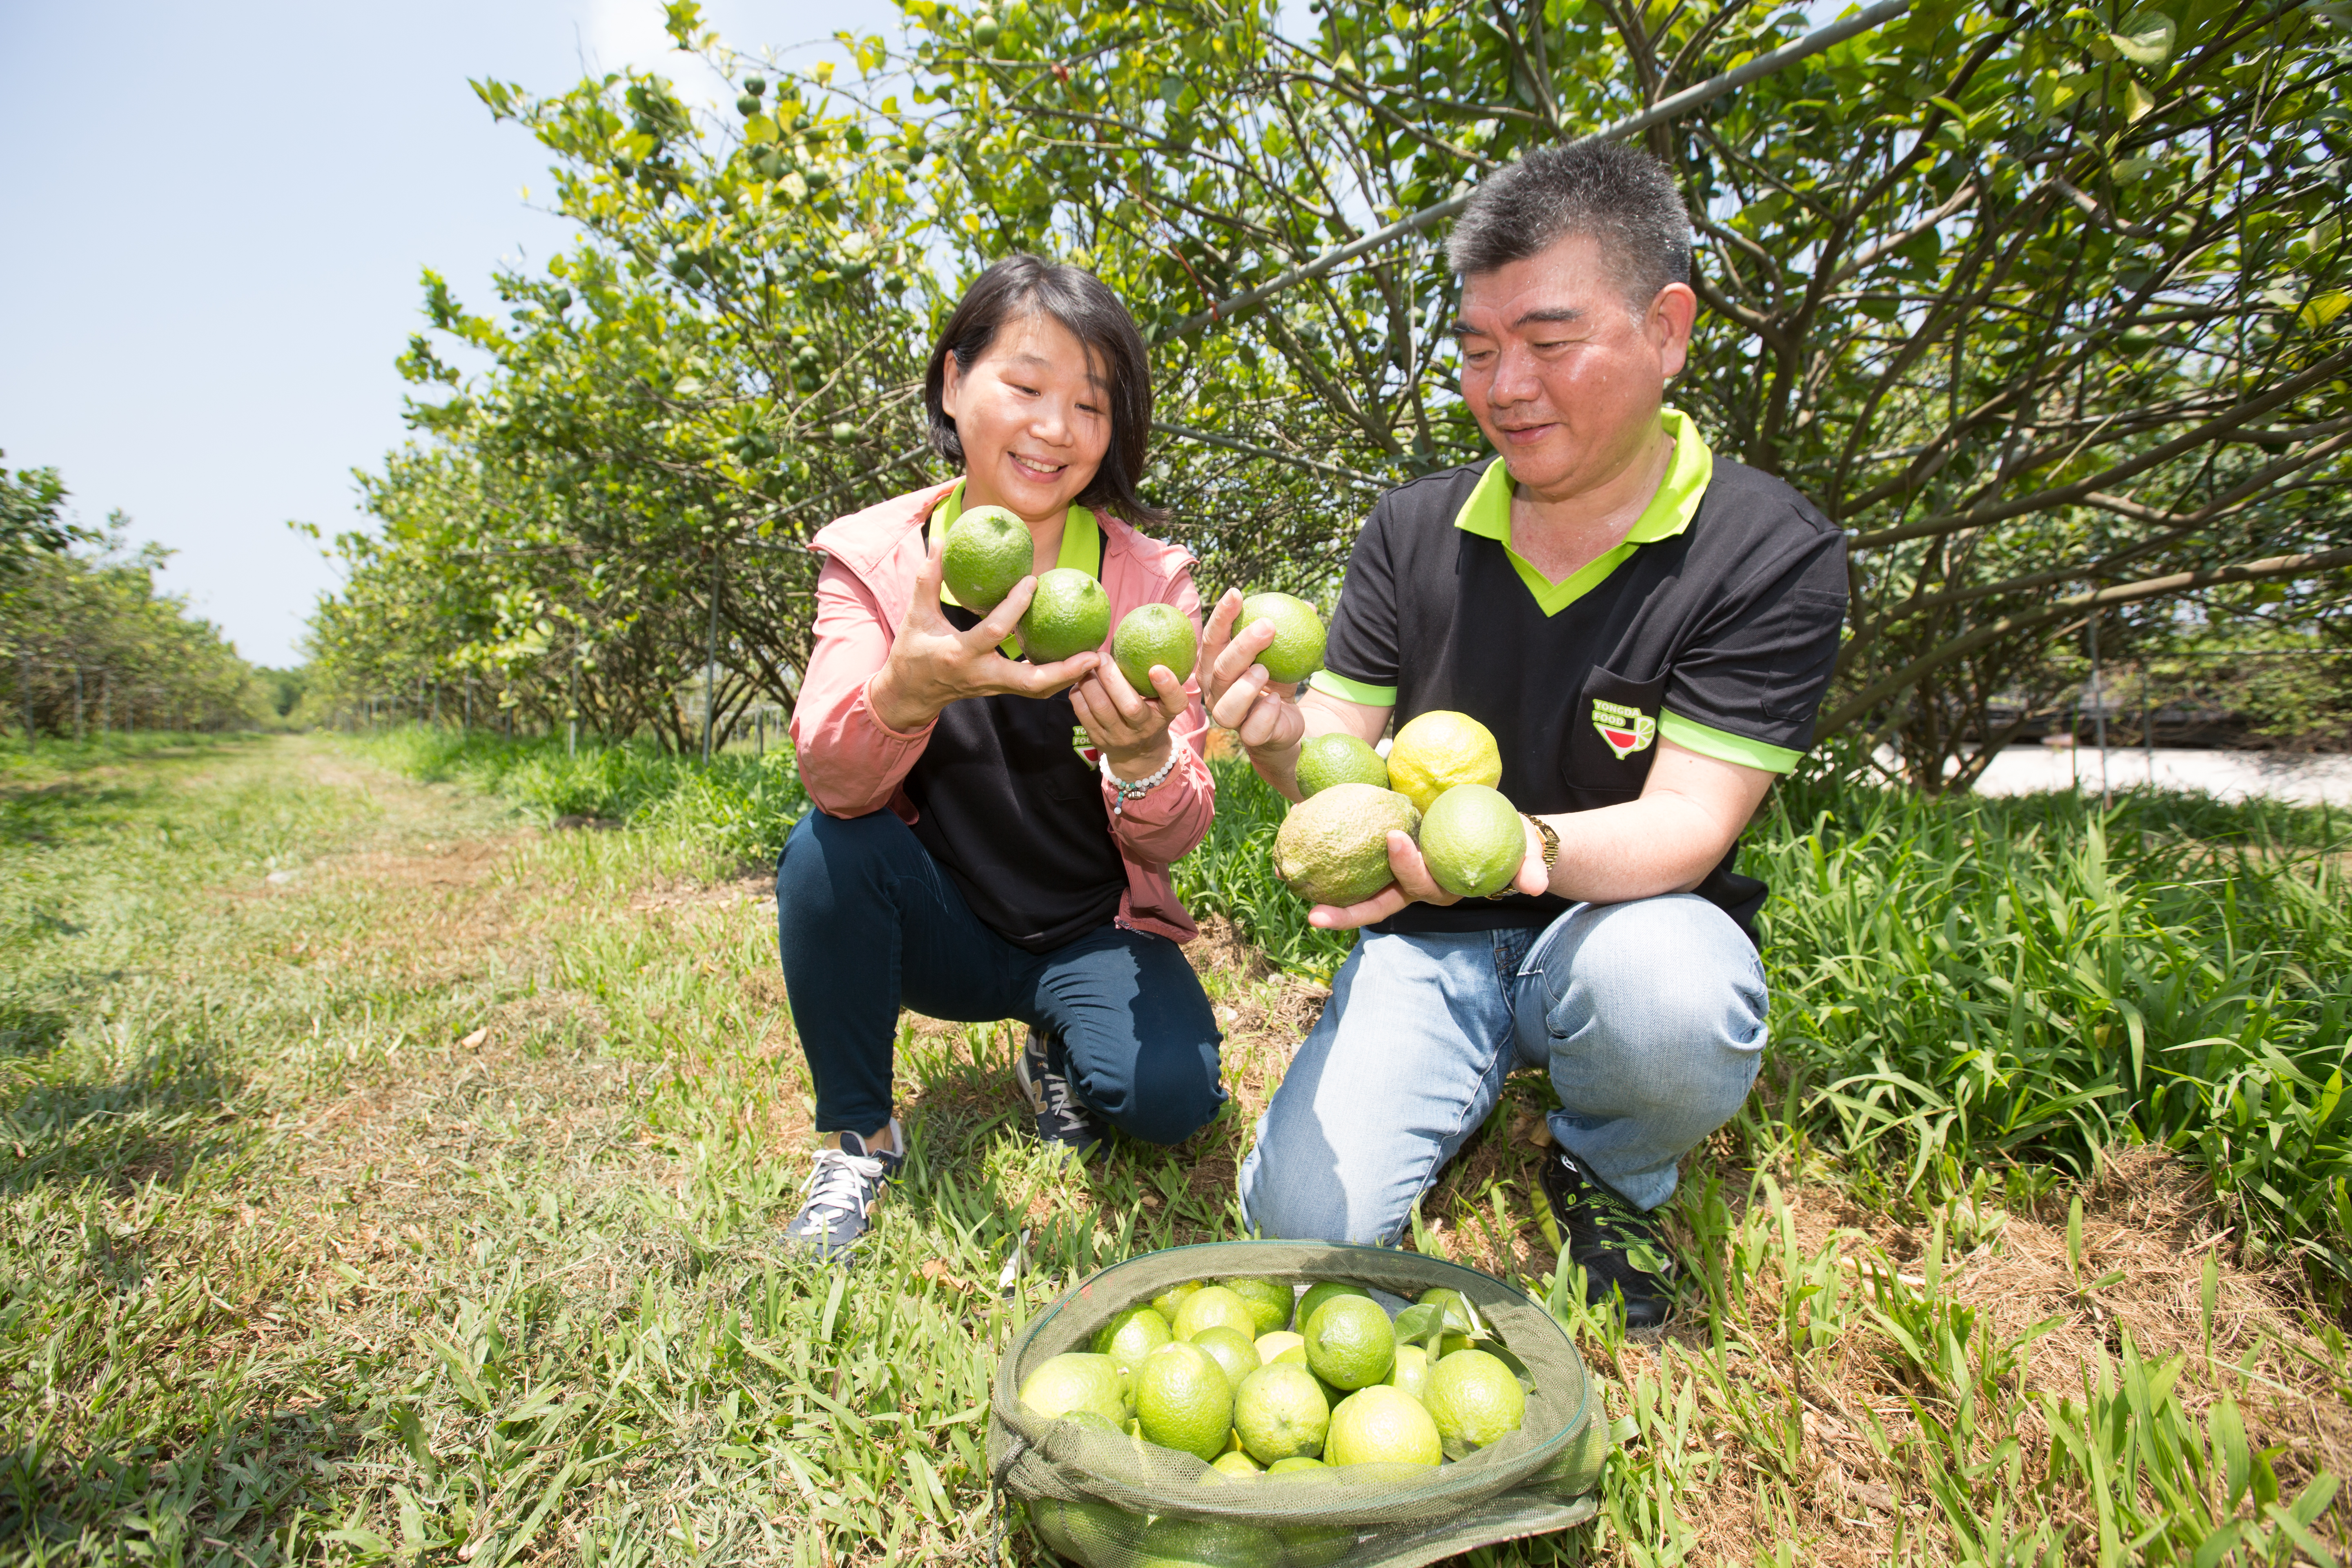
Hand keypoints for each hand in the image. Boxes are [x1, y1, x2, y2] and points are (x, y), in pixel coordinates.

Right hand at [869, 529, 1099, 730]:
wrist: (909, 695)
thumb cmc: (911, 651)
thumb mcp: (915, 616)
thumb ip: (927, 579)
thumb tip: (941, 542)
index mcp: (959, 654)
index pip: (993, 631)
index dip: (1014, 607)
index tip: (1032, 581)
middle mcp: (981, 676)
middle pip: (1030, 681)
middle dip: (1063, 670)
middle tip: (1093, 653)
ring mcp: (993, 688)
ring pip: (1037, 691)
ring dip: (1067, 677)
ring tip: (1094, 658)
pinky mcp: (1000, 691)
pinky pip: (1033, 688)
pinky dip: (1056, 678)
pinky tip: (1075, 662)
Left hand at [1071, 655, 1188, 779]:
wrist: (1137, 754)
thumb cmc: (1151, 713)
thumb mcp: (1162, 701)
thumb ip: (1159, 677)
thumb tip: (1143, 635)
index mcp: (1165, 715)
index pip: (1174, 703)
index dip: (1168, 686)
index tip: (1157, 668)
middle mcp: (1145, 729)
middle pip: (1130, 706)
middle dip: (1112, 677)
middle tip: (1102, 656)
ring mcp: (1120, 737)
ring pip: (1101, 708)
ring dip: (1090, 682)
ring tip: (1087, 666)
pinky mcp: (1098, 740)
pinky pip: (1083, 714)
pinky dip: (1079, 693)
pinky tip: (1079, 681)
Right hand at [1200, 587, 1303, 752]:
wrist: (1287, 724)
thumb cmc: (1277, 682)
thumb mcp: (1283, 655)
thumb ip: (1290, 632)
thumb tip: (1307, 605)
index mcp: (1216, 667)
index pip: (1213, 639)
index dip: (1221, 617)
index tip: (1236, 593)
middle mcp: (1216, 693)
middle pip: (1219, 670)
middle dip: (1241, 646)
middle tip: (1267, 626)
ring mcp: (1230, 718)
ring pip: (1226, 706)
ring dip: (1246, 685)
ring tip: (1265, 669)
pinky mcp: (1250, 738)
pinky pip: (1252, 729)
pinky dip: (1265, 714)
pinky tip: (1276, 700)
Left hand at [1308, 820, 1553, 930]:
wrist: (1502, 839)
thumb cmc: (1512, 843)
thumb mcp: (1526, 852)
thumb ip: (1531, 866)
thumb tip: (1537, 884)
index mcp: (1445, 887)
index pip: (1422, 883)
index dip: (1407, 866)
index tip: (1393, 838)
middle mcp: (1418, 890)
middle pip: (1381, 904)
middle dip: (1350, 912)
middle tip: (1315, 909)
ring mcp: (1402, 882)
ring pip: (1364, 898)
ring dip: (1331, 904)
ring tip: (1294, 899)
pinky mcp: (1391, 868)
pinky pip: (1357, 875)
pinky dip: (1329, 873)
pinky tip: (1294, 864)